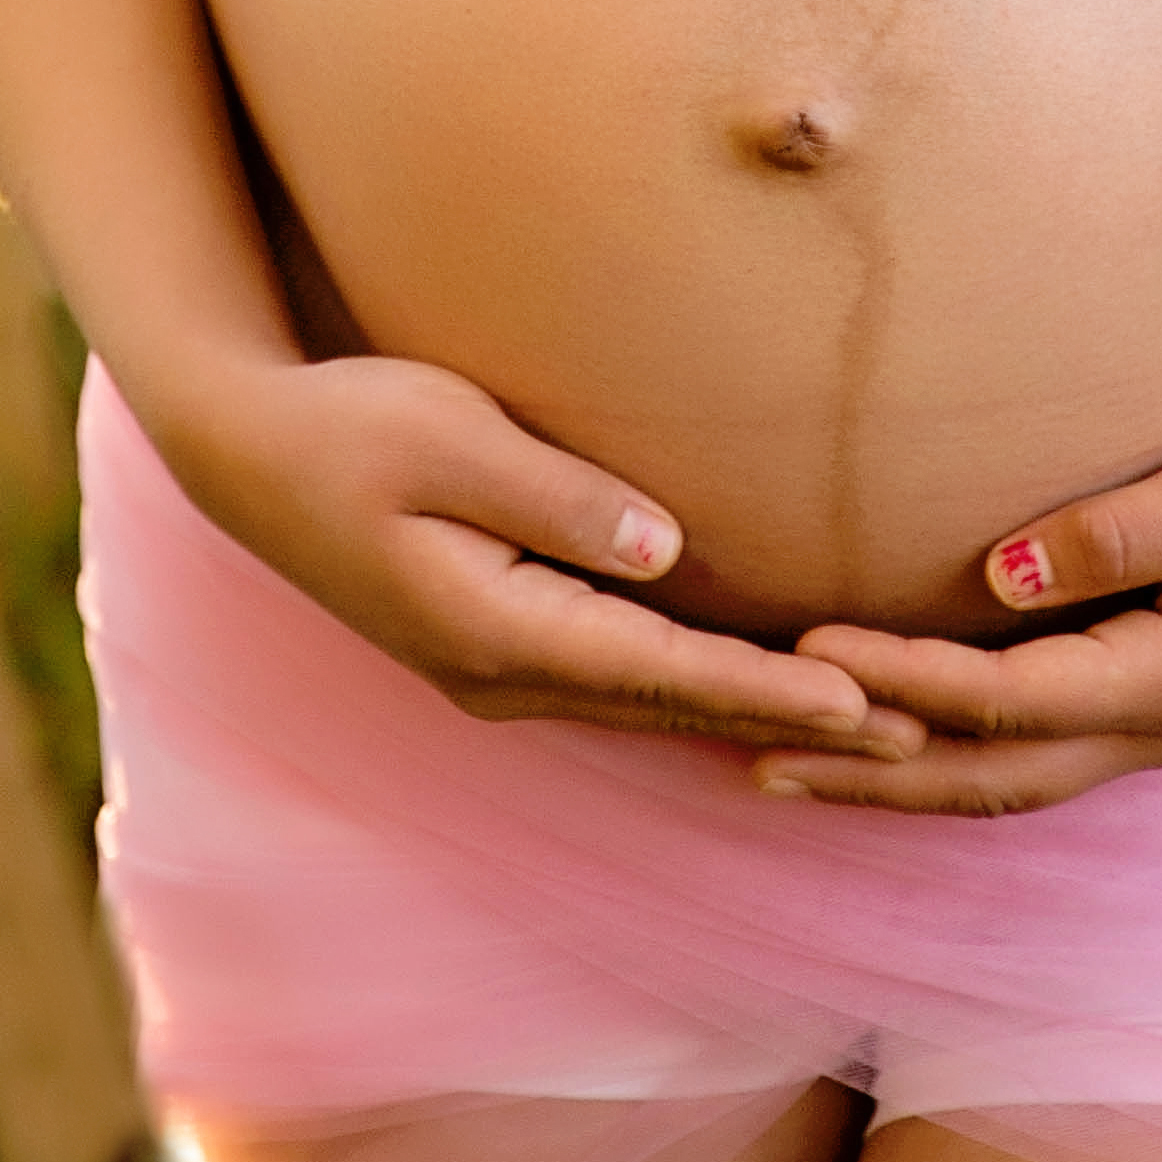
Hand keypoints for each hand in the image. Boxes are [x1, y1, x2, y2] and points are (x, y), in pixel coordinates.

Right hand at [143, 350, 928, 764]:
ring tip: (868, 723)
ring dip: (753, 712)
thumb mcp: (447, 438)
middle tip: (917, 735)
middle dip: (790, 721)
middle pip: (672, 706)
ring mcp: (498, 668)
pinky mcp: (501, 638)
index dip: (768, 690)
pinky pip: (622, 676)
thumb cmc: (347, 427)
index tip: (866, 708)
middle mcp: (502, 674)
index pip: (662, 672)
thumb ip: (557, 498)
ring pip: (652, 701)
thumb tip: (665, 549)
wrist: (244, 453)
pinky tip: (757, 683)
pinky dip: (698, 685)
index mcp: (494, 631)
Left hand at [755, 401, 1161, 814]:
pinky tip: (909, 738)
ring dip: (903, 780)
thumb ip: (1116, 532)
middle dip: (871, 776)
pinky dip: (960, 754)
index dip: (897, 684)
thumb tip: (997, 572)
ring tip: (799, 768)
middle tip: (754, 760)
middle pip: (989, 777)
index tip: (800, 659)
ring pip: (1012, 779)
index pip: (1003, 701)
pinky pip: (1043, 750)